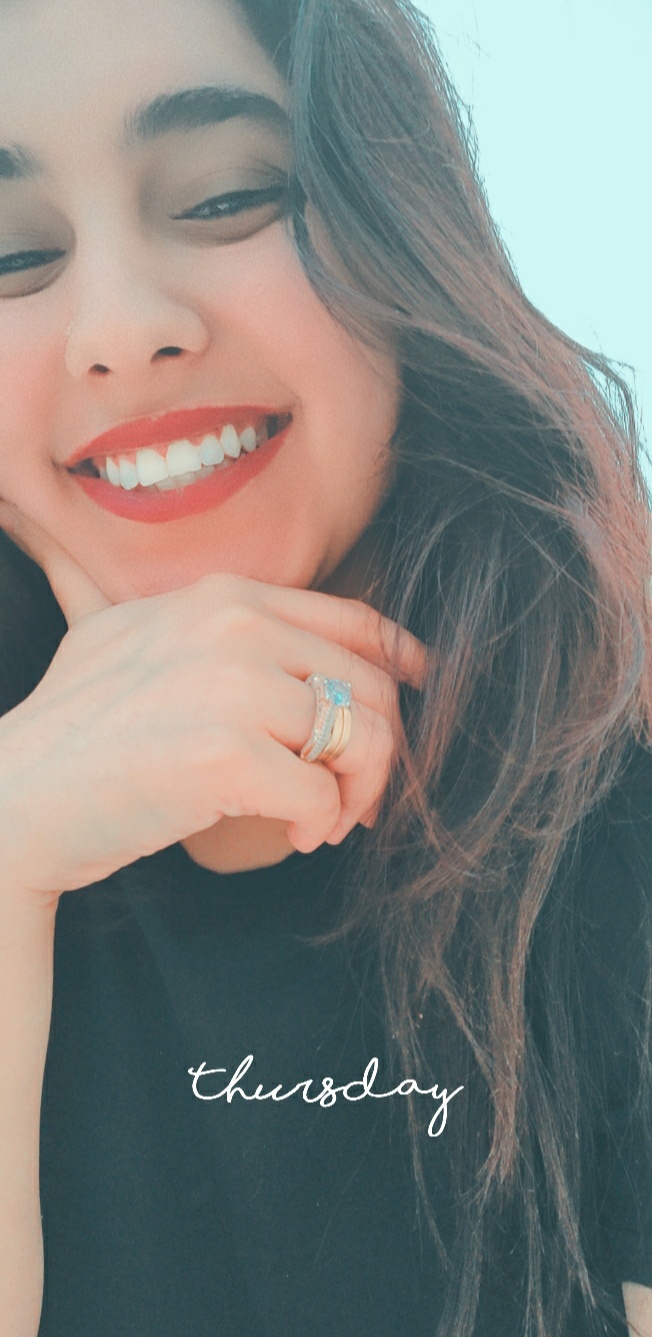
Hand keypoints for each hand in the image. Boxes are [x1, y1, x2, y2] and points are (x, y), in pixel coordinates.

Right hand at [0, 502, 425, 907]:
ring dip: (359, 793)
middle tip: (359, 798)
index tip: (420, 696)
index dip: (404, 660)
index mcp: (223, 596)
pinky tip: (294, 836)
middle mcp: (233, 625)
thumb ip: (196, 621)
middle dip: (384, 751)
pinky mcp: (224, 754)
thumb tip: (266, 641)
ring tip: (326, 821)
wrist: (17, 796)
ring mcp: (228, 686)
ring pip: (362, 738)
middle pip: (371, 684)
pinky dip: (321, 824)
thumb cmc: (77, 729)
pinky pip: (322, 793)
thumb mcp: (127, 635)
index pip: (354, 618)